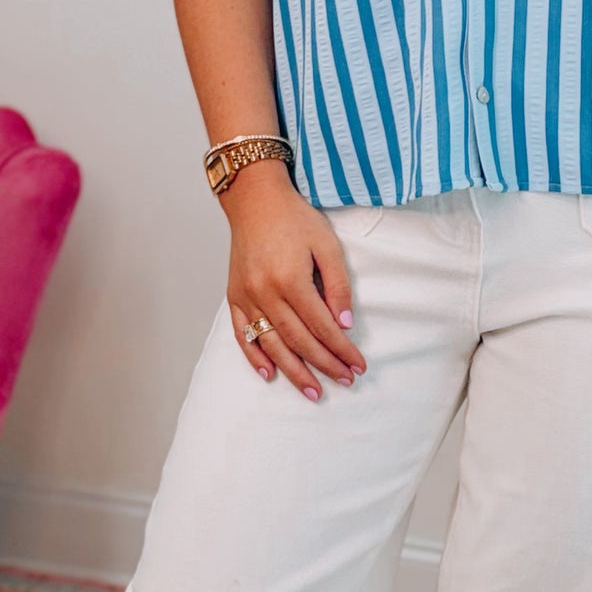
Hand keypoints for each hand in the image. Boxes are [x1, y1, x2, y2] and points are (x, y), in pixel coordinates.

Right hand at [222, 164, 366, 401]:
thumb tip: (344, 324)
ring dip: (294, 371)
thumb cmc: (295, 219)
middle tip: (345, 380)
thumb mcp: (327, 245)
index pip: (322, 327)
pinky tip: (270, 373)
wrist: (254, 200)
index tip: (358, 365)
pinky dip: (255, 356)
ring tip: (313, 391)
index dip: (342, 349)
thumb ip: (338, 285)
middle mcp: (266, 293)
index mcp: (291, 280)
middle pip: (299, 340)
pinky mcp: (234, 296)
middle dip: (324, 364)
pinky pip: (243, 334)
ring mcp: (246, 297)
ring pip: (272, 344)